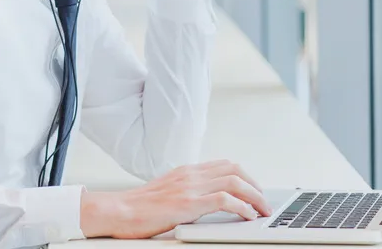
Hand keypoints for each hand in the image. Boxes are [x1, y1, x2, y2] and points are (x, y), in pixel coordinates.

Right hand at [80, 160, 272, 238]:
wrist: (117, 210)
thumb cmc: (137, 207)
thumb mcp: (166, 192)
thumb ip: (185, 191)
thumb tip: (203, 200)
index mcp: (186, 171)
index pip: (224, 165)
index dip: (244, 177)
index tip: (254, 190)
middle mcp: (190, 174)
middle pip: (234, 169)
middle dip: (255, 184)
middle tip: (264, 201)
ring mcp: (190, 187)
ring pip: (234, 181)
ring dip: (254, 196)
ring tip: (263, 210)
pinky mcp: (188, 203)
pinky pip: (224, 199)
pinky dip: (242, 206)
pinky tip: (248, 216)